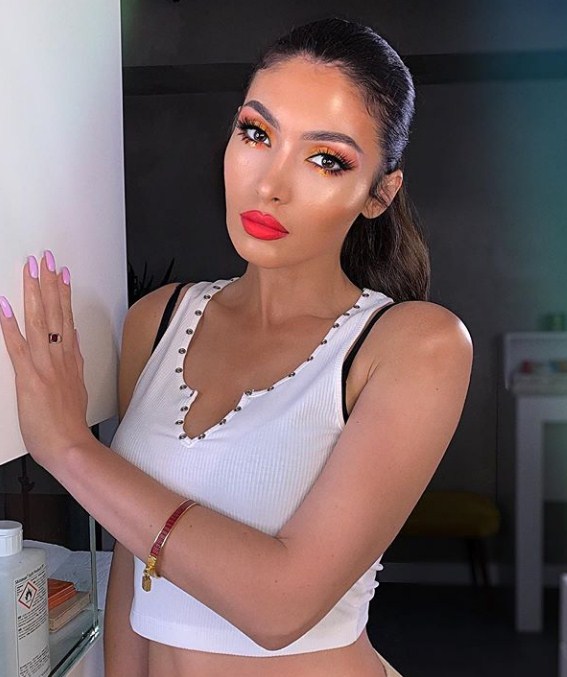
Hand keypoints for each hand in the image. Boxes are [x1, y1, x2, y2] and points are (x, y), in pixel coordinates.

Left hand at [0, 251, 91, 469]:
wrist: (70, 446)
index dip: (63, 294)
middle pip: (54, 313)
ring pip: (39, 322)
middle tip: (45, 259)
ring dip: (34, 294)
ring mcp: (45, 366)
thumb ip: (72, 366)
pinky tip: (5, 307)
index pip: (66, 319)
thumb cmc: (69, 425)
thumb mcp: (76, 390)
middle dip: (49, 283)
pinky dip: (10, 326)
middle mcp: (59, 357)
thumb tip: (72, 348)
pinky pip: (18, 347)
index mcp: (70, 360)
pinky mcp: (30, 378)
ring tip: (31, 271)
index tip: (61, 273)